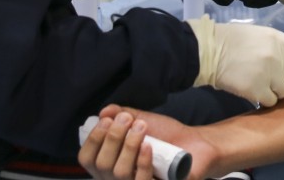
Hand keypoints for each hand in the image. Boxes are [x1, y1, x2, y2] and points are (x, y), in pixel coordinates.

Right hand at [78, 106, 214, 179]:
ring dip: (128, 145)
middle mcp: (117, 178)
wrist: (196, 142)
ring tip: (142, 126)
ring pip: (119, 173)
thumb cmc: (166, 135)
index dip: (93, 140)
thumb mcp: (141, 121)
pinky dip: (142, 161)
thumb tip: (104, 111)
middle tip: (127, 119)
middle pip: (102, 165)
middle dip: (113, 137)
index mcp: (110, 163)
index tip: (106, 121)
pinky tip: (148, 146)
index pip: (87, 159)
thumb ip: (121, 115)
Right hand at [187, 16, 283, 106]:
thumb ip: (281, 48)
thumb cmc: (234, 40)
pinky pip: (271, 101)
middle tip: (272, 77)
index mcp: (282, 40)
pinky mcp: (257, 89)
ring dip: (276, 91)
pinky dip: (264, 99)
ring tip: (261, 84)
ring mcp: (269, 73)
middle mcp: (279, 56)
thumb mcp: (263, 36)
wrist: (210, 49)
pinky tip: (254, 91)